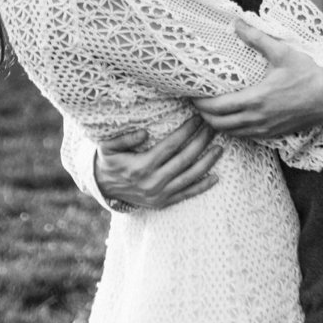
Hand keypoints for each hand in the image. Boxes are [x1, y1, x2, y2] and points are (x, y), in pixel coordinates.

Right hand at [92, 118, 223, 210]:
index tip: (198, 119)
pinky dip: (202, 187)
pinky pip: (186, 195)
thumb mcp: (108, 148)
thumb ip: (123, 139)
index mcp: (140, 166)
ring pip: (189, 177)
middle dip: (201, 142)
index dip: (186, 131)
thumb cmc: (108, 162)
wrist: (102, 189)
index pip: (170, 146)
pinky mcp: (162, 203)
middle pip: (184, 159)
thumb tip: (144, 133)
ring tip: (220, 148)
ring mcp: (158, 195)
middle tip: (213, 127)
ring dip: (207, 162)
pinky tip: (216, 177)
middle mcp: (152, 182)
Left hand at [191, 17, 322, 140]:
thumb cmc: (308, 75)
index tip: (191, 94)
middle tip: (197, 102)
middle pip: (218, 124)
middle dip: (203, 115)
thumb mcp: (283, 52)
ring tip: (210, 111)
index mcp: (255, 99)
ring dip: (216, 124)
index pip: (217, 107)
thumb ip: (257, 38)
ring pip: (230, 133)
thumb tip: (237, 23)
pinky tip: (232, 119)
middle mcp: (256, 118)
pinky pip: (244, 136)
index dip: (200, 103)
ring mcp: (264, 129)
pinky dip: (232, 130)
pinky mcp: (272, 134)